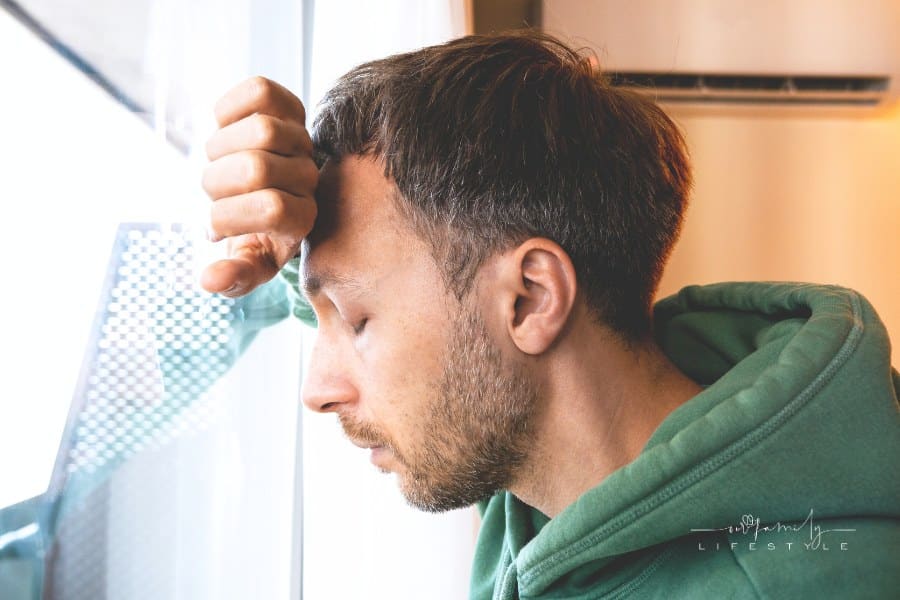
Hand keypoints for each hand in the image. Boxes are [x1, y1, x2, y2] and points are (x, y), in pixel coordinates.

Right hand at [201, 76, 317, 296]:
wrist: (264, 191)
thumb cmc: (253, 232)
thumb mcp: (249, 260)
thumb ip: (234, 275)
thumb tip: (208, 280)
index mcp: (304, 218)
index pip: (271, 209)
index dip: (227, 217)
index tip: (214, 228)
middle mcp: (310, 179)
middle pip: (257, 167)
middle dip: (216, 182)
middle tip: (213, 193)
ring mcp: (302, 140)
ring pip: (261, 129)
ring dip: (219, 147)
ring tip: (216, 163)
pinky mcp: (288, 106)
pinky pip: (260, 92)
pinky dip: (229, 107)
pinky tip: (222, 128)